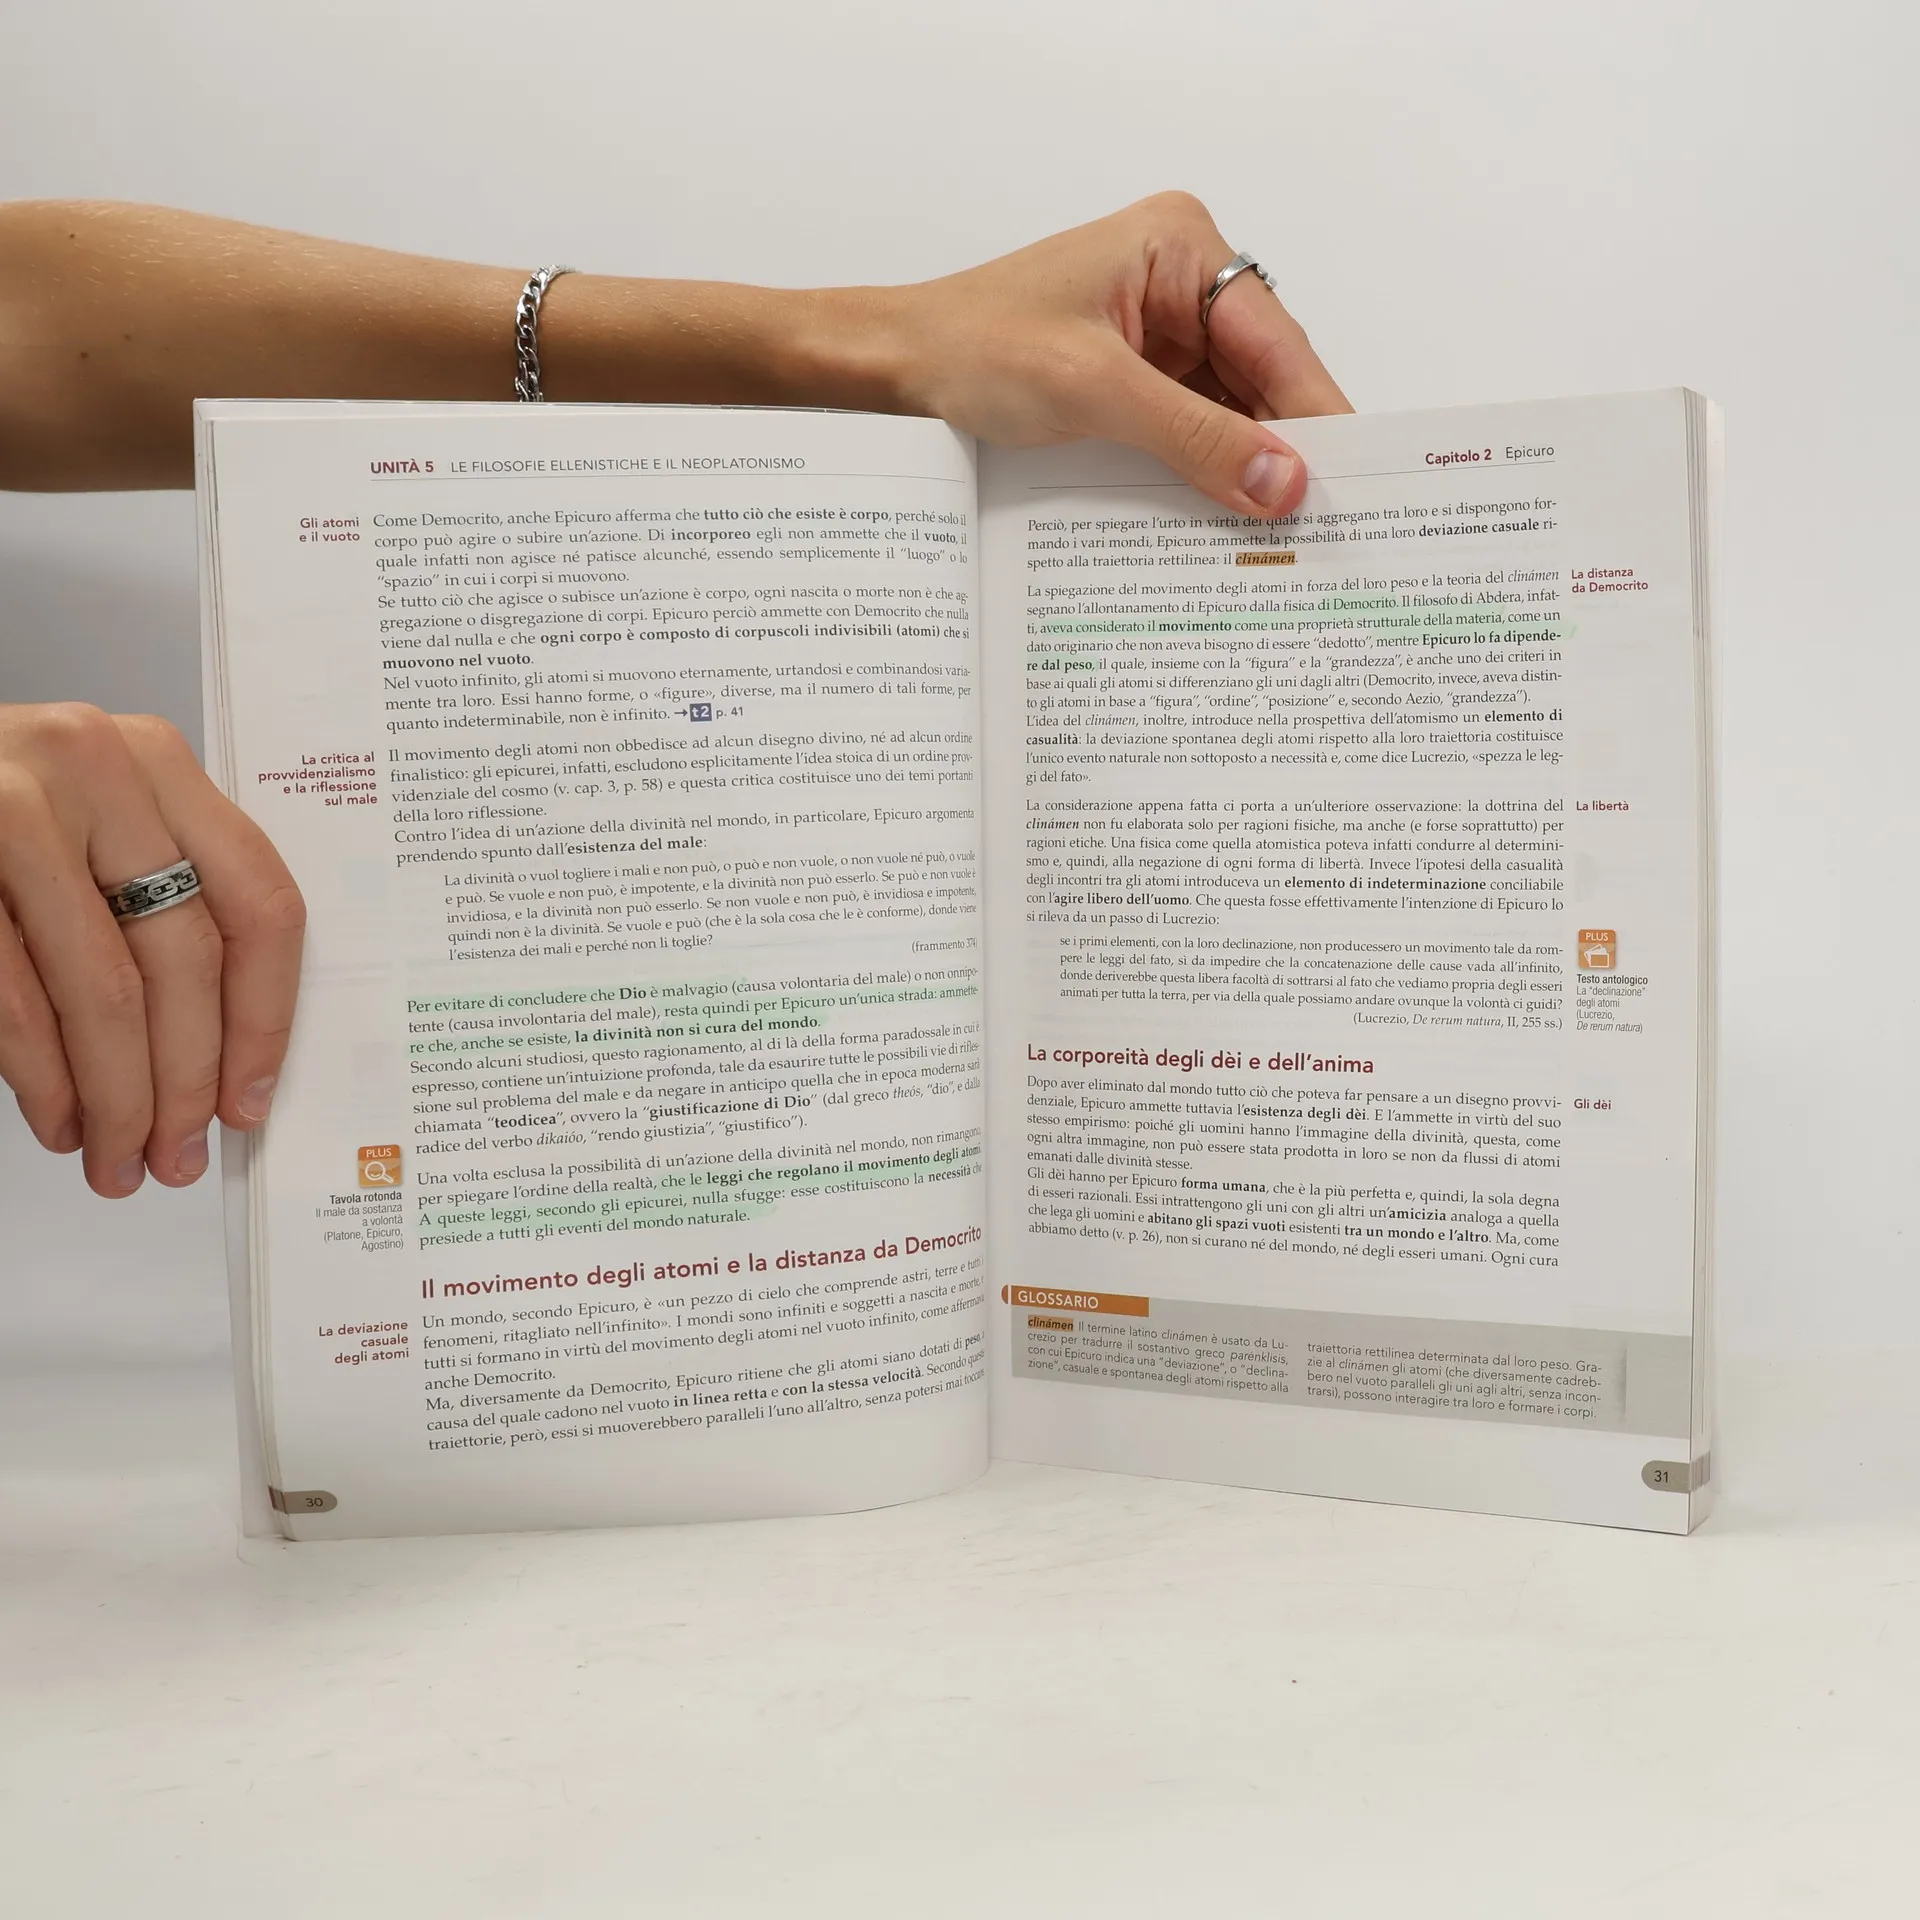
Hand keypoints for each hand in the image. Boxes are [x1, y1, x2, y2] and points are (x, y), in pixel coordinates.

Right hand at [0, 703, 303, 1194]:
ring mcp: (13, 813)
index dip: (263, 1019)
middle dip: (186, 1081)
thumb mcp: (100, 818)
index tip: (252, 1099)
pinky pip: (18, 1001)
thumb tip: (226, 1054)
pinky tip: (61, 1121)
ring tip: (119, 1160)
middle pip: (183, 961)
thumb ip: (167, 893)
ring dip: (118, 1099)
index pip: (257, 904)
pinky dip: (46, 1080)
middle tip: (179, 1155)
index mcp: (158, 761)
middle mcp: (94, 772)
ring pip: (103, 992)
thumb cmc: (2, 810)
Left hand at [884, 191, 1350, 516]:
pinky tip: (1231, 513)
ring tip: (1285, 530)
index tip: (1357, 476)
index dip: (1316, 413)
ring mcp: (1164, 328)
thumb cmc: (974, 349)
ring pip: (1235, 406)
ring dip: (1250, 464)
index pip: (1275, 339)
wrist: (897, 367)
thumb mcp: (1092, 393)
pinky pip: (1197, 424)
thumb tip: (1283, 481)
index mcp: (1180, 246)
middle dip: (1287, 444)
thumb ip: (1194, 437)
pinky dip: (1211, 468)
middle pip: (1264, 374)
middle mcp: (1183, 278)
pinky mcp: (1141, 374)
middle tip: (1327, 520)